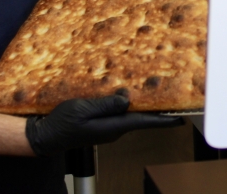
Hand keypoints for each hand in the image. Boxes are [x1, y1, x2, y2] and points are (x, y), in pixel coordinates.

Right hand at [25, 92, 183, 155]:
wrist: (46, 136)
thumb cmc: (62, 123)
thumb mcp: (82, 110)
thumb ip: (105, 105)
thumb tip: (126, 101)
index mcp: (112, 127)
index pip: (143, 122)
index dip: (163, 119)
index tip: (180, 118)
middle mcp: (114, 129)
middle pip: (141, 117)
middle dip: (157, 108)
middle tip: (172, 96)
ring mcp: (108, 127)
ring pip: (130, 114)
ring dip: (142, 105)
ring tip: (155, 91)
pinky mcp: (102, 124)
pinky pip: (119, 113)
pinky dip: (127, 104)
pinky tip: (129, 94)